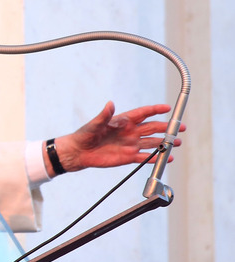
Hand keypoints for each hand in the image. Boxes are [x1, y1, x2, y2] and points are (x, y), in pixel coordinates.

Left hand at [53, 102, 184, 174]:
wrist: (79, 152)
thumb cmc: (85, 135)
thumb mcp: (94, 124)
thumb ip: (104, 115)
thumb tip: (110, 104)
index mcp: (123, 120)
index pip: (143, 113)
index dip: (155, 110)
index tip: (168, 108)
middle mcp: (130, 132)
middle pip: (152, 127)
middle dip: (167, 127)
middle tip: (181, 127)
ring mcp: (130, 144)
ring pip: (152, 142)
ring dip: (165, 142)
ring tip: (178, 142)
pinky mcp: (128, 157)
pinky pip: (146, 157)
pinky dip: (156, 158)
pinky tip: (167, 157)